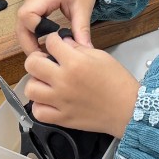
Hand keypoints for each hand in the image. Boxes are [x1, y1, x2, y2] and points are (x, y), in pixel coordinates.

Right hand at [17, 0, 97, 49]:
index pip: (27, 15)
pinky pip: (27, 21)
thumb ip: (82, 29)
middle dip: (28, 42)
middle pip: (20, 23)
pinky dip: (32, 34)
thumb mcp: (84, 6)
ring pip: (21, 24)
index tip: (50, 42)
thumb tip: (86, 50)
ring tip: (43, 55)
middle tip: (42, 59)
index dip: (35, 31)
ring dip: (29, 40)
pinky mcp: (34, 3)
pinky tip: (43, 44)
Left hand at [22, 35, 139, 137]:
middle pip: (31, 64)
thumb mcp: (100, 56)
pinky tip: (48, 100)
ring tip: (46, 82)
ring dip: (36, 82)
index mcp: (74, 62)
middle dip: (37, 58)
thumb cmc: (118, 82)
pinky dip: (39, 105)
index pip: (49, 43)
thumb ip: (78, 48)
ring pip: (30, 88)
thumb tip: (63, 43)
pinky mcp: (62, 118)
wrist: (128, 110)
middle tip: (46, 61)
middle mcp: (63, 81)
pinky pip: (37, 112)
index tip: (56, 44)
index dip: (53, 40)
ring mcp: (60, 101)